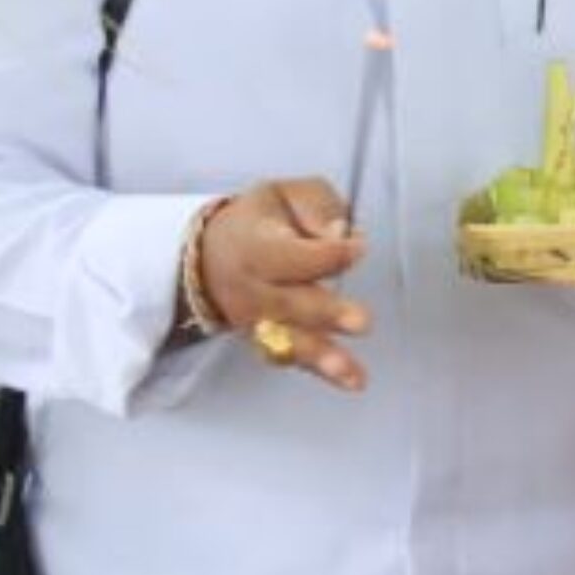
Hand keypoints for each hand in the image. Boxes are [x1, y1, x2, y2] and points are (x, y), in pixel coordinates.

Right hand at [198, 179, 371, 392]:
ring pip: (288, 340)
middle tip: (362, 322)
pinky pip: (291, 358)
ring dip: (323, 356)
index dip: (327, 254)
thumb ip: (316, 205)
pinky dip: (320, 371)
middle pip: (289, 304)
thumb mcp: (284, 193)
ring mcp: (257, 319)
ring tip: (354, 374)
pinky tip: (353, 381)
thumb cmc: (262, 220)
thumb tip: (339, 232)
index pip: (291, 255)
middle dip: (326, 314)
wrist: (211, 254)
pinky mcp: (267, 339)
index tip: (358, 247)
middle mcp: (252, 288)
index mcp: (254, 245)